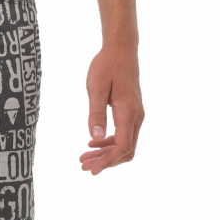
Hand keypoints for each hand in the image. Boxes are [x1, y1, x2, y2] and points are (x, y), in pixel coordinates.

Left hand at [80, 42, 143, 175]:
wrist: (121, 50)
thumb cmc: (107, 65)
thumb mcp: (96, 87)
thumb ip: (96, 113)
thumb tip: (94, 137)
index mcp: (128, 112)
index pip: (123, 147)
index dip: (108, 161)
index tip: (92, 170)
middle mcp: (136, 116)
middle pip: (125, 150)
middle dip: (105, 161)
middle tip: (83, 166)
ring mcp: (136, 115)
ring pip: (125, 144)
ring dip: (106, 154)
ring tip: (85, 158)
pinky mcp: (131, 112)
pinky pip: (124, 134)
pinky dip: (110, 143)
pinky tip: (93, 143)